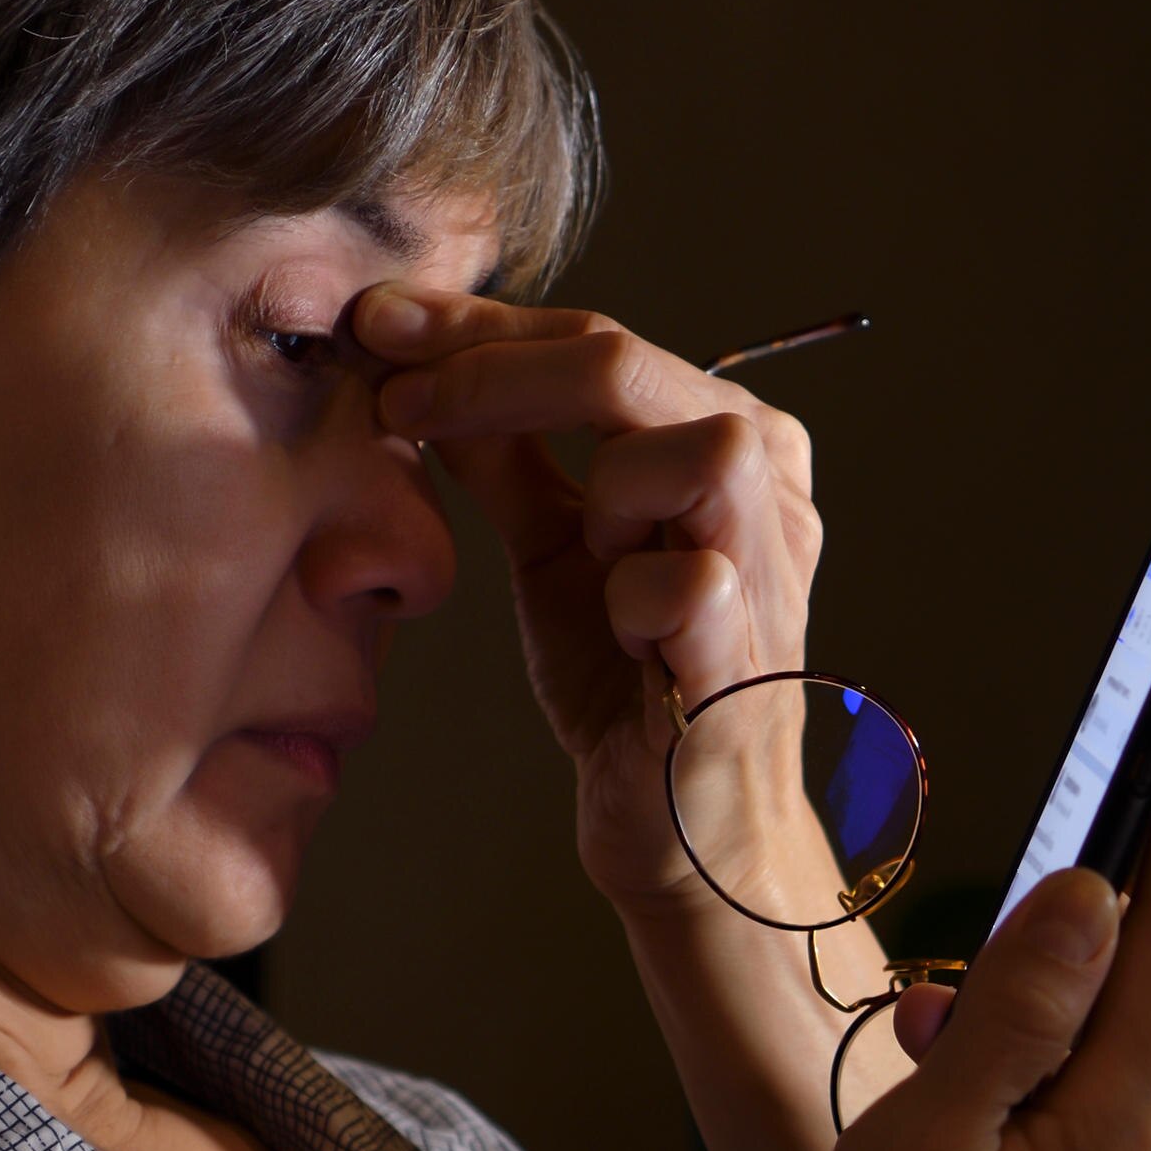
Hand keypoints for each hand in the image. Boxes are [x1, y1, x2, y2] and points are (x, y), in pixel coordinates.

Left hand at [349, 285, 820, 912]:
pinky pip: (686, 587)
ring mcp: (773, 570)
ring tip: (583, 553)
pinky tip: (623, 640)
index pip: (598, 340)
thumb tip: (423, 361)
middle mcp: (770, 485)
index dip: (479, 325)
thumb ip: (510, 456)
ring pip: (696, 450)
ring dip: (604, 490)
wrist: (678, 827)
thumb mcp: (554, 545)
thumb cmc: (628, 679)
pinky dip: (628, 605)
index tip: (377, 322)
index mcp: (728, 438)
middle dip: (492, 368)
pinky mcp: (754, 659)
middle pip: (629, 363)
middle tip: (394, 393)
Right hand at [736, 667, 1150, 1150]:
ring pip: (1142, 1059)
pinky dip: (1041, 1076)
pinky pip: (1098, 1123)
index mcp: (1119, 1143)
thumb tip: (1097, 892)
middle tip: (1012, 891)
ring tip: (929, 1024)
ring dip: (1064, 1005)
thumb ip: (1015, 1015)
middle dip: (1124, 909)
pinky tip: (942, 1102)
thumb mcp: (917, 1149)